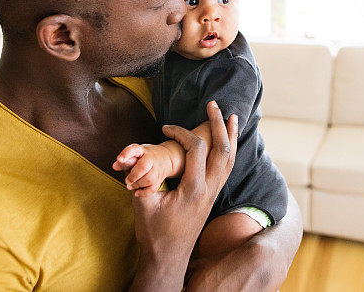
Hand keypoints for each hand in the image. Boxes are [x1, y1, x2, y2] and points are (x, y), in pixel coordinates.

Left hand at [112, 143, 172, 196]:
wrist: (167, 158)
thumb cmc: (146, 156)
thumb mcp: (136, 154)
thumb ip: (125, 160)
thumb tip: (115, 166)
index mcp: (142, 150)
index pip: (134, 149)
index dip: (126, 154)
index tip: (119, 159)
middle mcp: (151, 159)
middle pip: (144, 166)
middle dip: (133, 175)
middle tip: (127, 180)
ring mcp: (157, 169)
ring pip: (149, 179)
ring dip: (137, 184)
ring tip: (129, 186)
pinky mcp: (159, 179)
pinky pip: (153, 188)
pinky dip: (144, 192)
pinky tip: (137, 193)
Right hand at [128, 101, 237, 290]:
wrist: (169, 258)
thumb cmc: (154, 233)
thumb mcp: (143, 204)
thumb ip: (141, 179)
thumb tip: (132, 159)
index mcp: (193, 188)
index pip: (197, 149)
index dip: (182, 132)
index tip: (165, 128)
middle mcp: (209, 189)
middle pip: (223, 150)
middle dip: (218, 124)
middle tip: (214, 104)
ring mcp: (214, 194)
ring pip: (230, 159)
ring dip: (230, 136)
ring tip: (232, 117)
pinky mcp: (212, 197)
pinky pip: (227, 169)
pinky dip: (229, 151)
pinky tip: (229, 142)